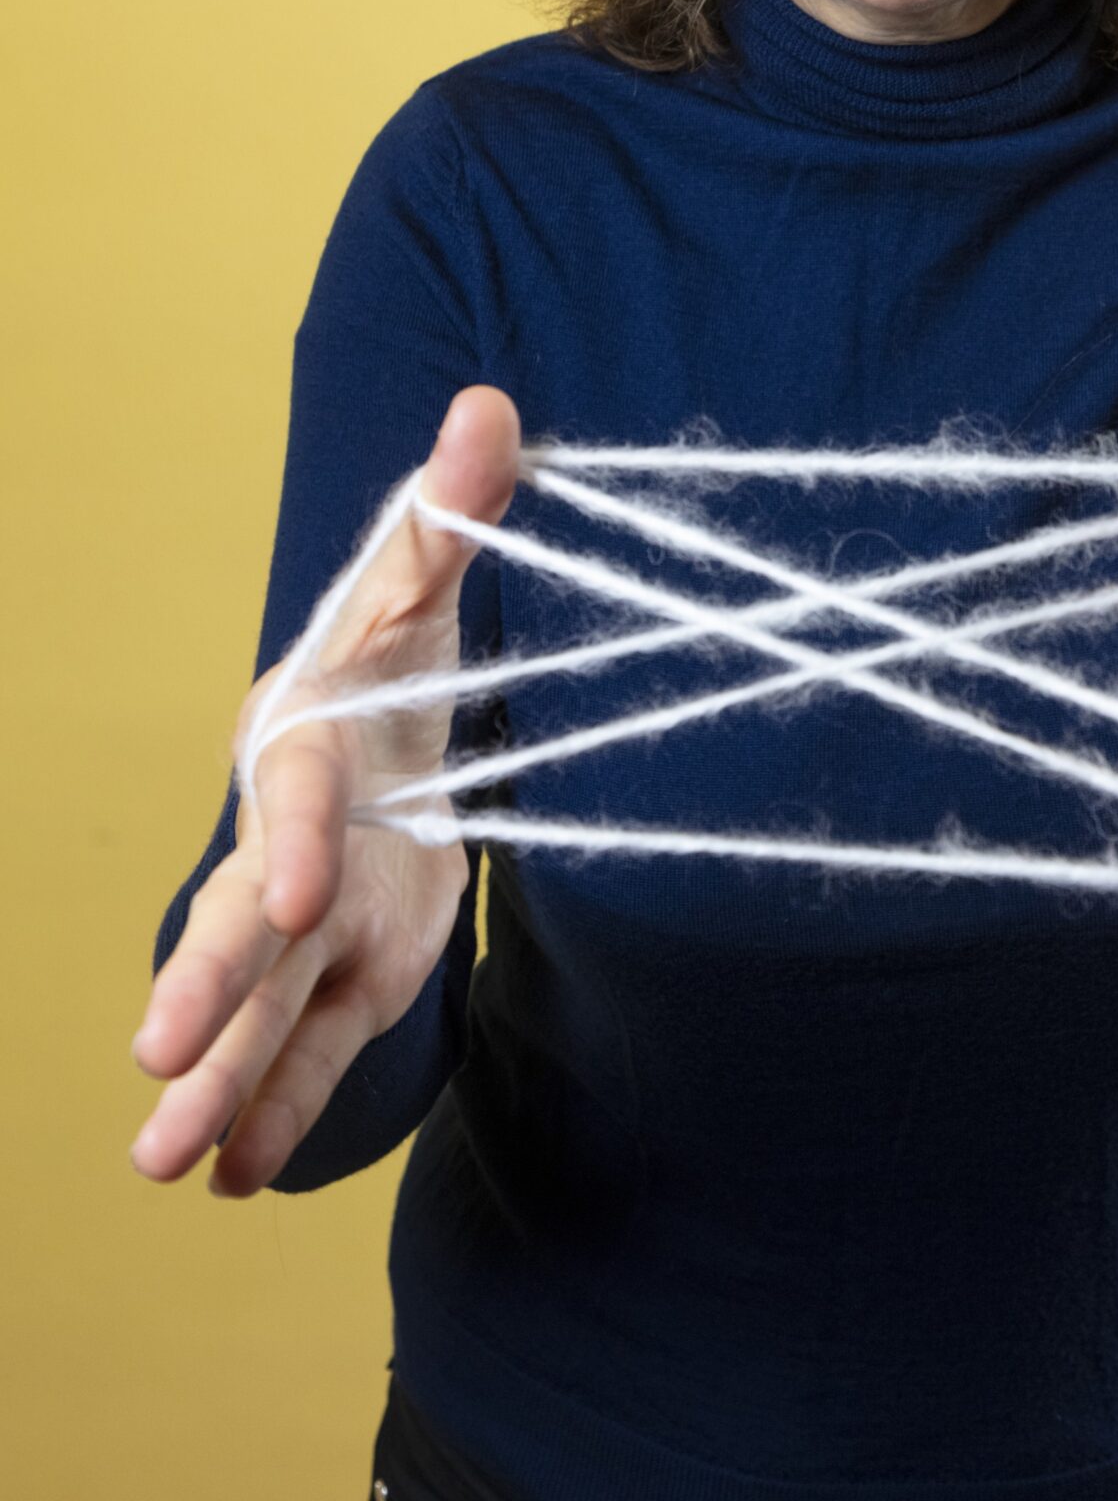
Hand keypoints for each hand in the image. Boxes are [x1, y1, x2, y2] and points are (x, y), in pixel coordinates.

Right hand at [129, 385, 519, 1195]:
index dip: (297, 839)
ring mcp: (317, 920)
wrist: (385, 722)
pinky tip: (239, 1185)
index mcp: (308, 742)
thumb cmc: (393, 648)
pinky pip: (316, 1047)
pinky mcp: (355, 969)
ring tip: (161, 1167)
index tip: (300, 895)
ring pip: (263, 1008)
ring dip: (218, 1081)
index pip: (302, 796)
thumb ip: (453, 511)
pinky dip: (279, 1112)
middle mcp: (293, 842)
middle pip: (244, 920)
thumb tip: (492, 407)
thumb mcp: (423, 580)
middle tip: (151, 1061)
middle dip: (204, 986)